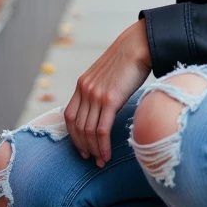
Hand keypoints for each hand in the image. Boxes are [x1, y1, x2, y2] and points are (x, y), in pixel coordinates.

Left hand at [64, 21, 152, 167]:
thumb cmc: (128, 61)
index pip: (68, 116)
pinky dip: (102, 146)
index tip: (82, 147)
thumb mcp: (107, 76)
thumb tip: (105, 108)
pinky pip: (101, 129)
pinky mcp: (109, 100)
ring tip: (100, 161)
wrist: (138, 45)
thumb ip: (101, 90)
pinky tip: (106, 155)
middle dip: (82, 146)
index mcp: (82, 84)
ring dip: (93, 150)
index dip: (73, 135)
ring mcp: (95, 95)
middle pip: (77, 127)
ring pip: (88, 131)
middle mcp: (85, 90)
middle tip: (91, 159)